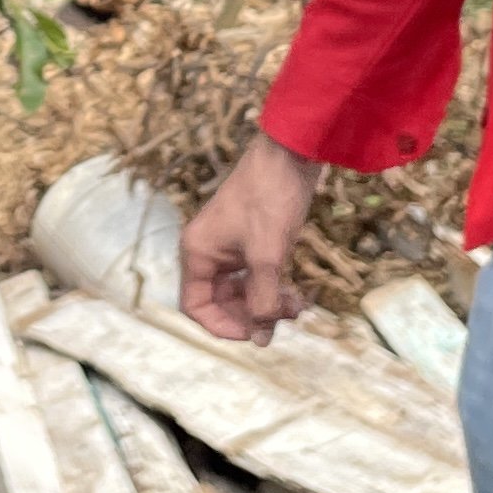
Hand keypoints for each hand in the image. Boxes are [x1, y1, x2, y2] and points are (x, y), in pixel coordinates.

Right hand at [180, 132, 323, 342]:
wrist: (292, 153)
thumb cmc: (271, 200)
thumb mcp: (267, 255)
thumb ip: (263, 299)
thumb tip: (262, 339)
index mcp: (198, 252)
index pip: (196, 306)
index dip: (222, 326)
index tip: (255, 333)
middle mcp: (208, 250)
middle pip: (220, 300)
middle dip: (253, 314)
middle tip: (288, 316)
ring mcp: (229, 244)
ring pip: (241, 289)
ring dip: (267, 302)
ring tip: (297, 304)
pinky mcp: (250, 238)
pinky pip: (254, 275)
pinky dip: (272, 286)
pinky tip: (295, 292)